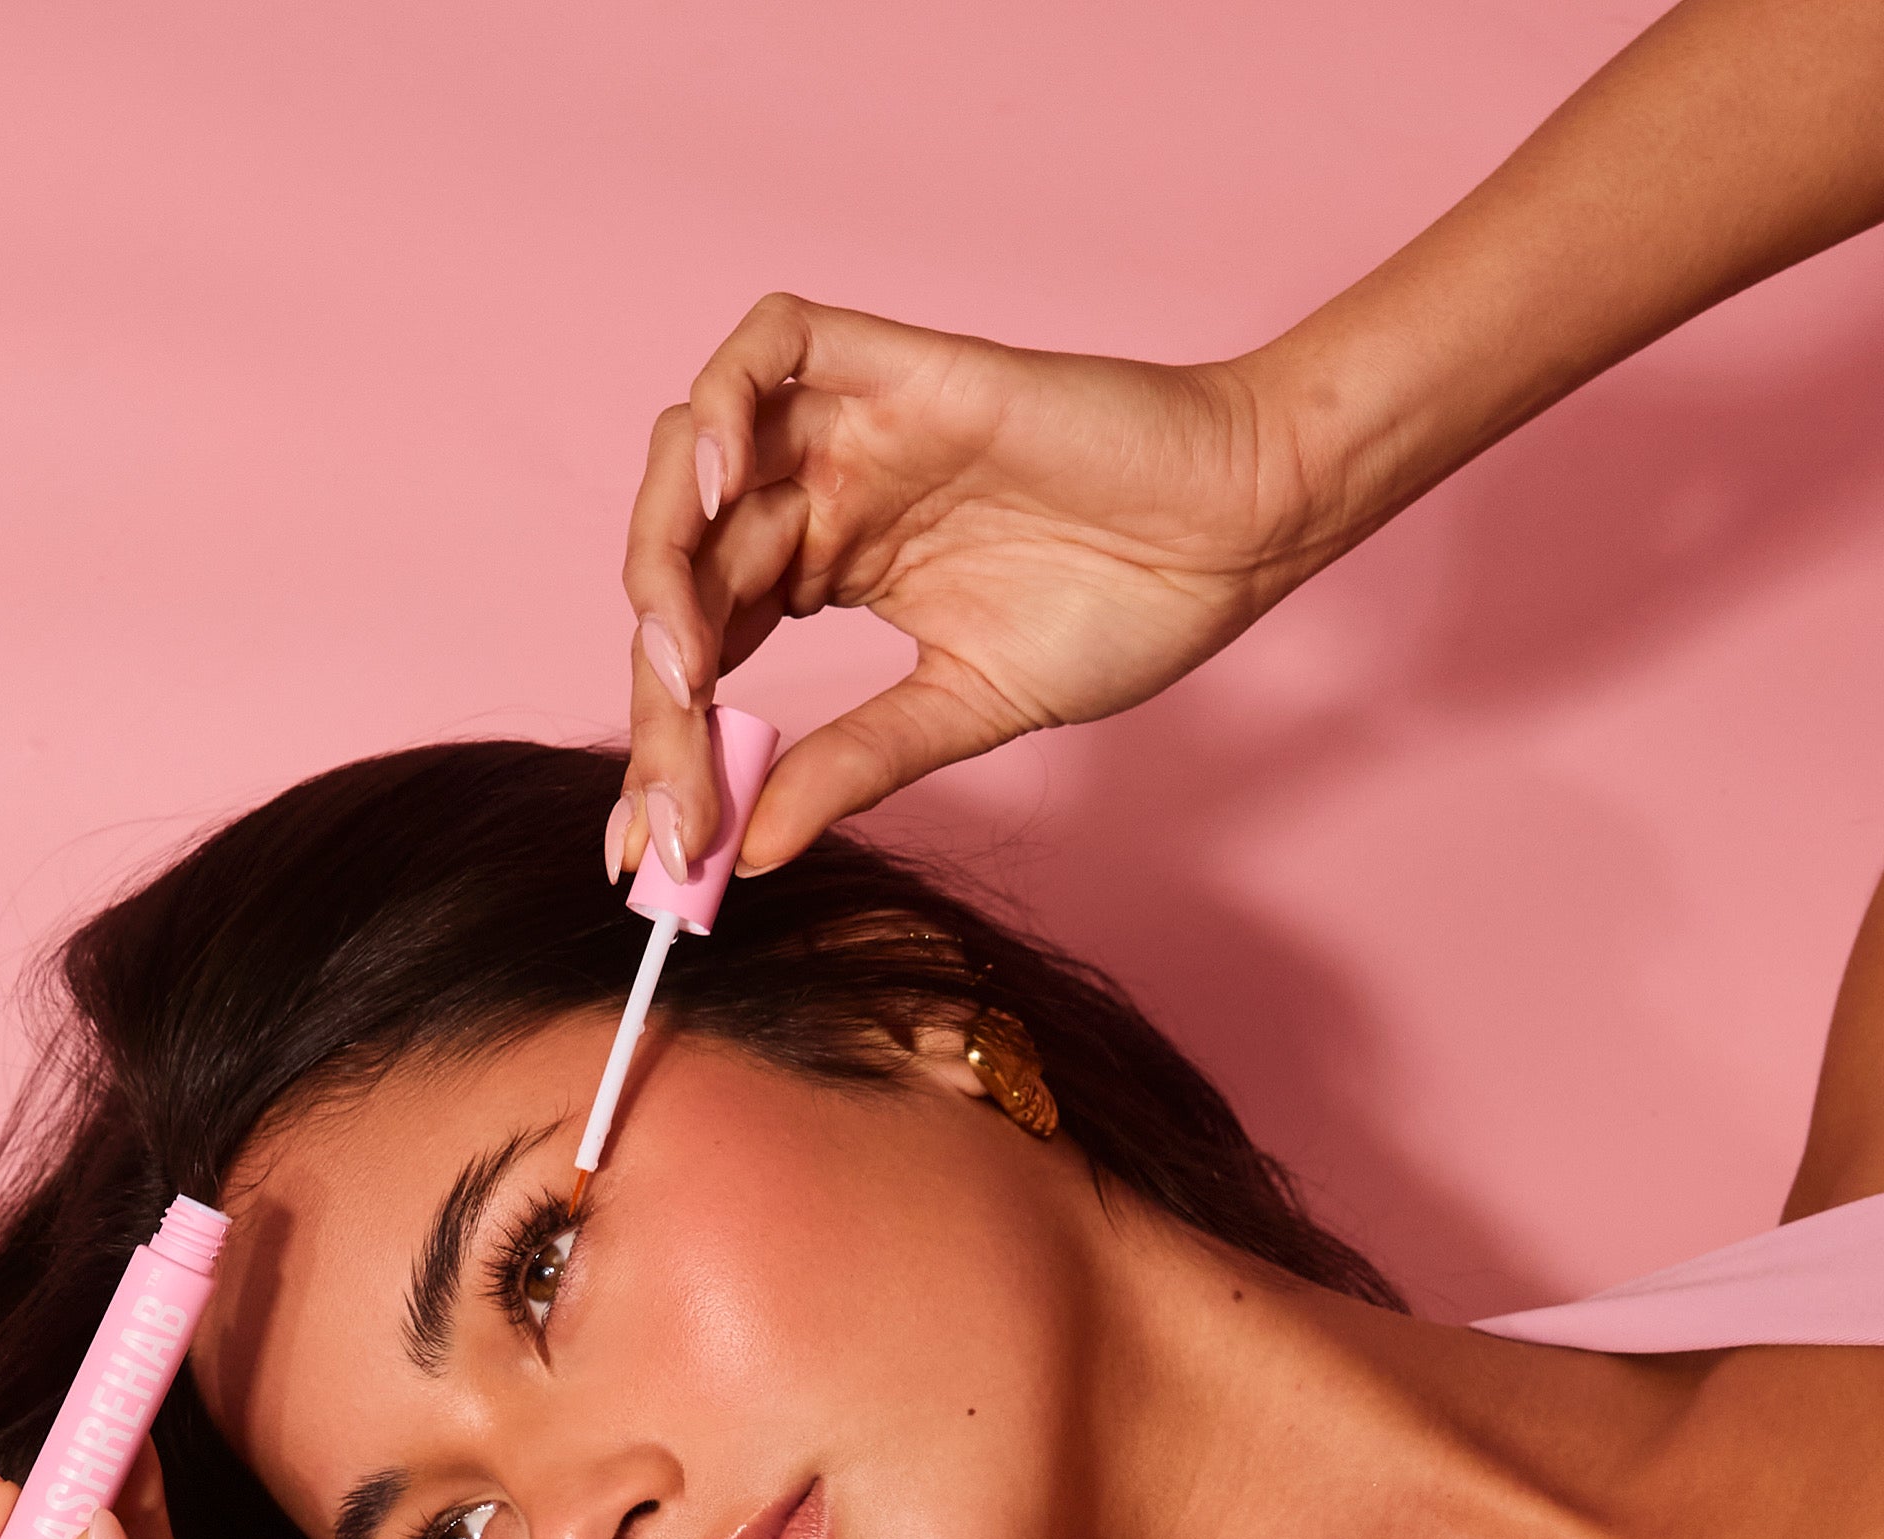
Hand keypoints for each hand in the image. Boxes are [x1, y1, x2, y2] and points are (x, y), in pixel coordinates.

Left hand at [618, 296, 1345, 873]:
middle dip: (657, 682)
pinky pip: (775, 342)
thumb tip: (741, 851)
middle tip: (670, 781)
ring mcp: (856, 424)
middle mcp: (824, 491)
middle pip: (683, 564)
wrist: (1233, 534)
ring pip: (698, 449)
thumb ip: (849, 767)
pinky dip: (723, 402)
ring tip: (680, 659)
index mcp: (828, 569)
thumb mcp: (958, 714)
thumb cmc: (1122, 609)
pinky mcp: (900, 365)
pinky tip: (717, 489)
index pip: (705, 643)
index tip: (650, 845)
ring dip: (662, 553)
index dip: (664, 740)